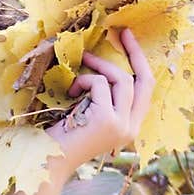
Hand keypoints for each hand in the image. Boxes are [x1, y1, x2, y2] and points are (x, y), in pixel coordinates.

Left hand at [45, 26, 156, 174]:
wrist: (48, 161)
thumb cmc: (62, 138)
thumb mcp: (90, 116)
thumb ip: (105, 100)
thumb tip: (107, 68)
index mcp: (130, 127)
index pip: (145, 90)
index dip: (141, 63)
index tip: (130, 42)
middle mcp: (131, 127)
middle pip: (143, 81)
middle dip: (134, 53)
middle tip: (121, 32)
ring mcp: (121, 124)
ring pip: (121, 79)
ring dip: (99, 66)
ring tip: (81, 64)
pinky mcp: (107, 120)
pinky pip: (100, 84)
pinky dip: (84, 81)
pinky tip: (70, 92)